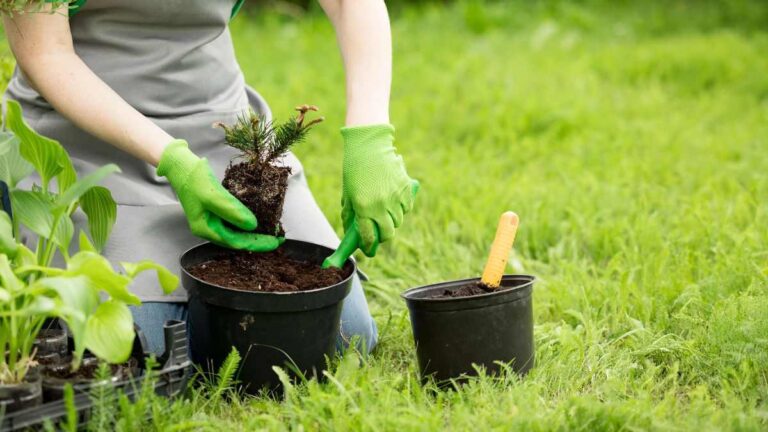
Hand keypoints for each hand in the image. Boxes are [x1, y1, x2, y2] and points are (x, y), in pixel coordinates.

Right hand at [156, 140, 282, 250]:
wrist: (181, 165)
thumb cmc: (194, 179)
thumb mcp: (214, 195)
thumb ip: (232, 211)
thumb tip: (253, 226)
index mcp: (205, 229)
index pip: (236, 242)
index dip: (257, 243)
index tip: (275, 241)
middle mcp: (208, 228)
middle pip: (237, 240)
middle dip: (257, 239)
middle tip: (278, 237)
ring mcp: (211, 220)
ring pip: (236, 231)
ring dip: (253, 232)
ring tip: (271, 230)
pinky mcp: (215, 210)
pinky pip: (234, 220)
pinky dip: (246, 221)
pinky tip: (257, 218)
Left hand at [341, 124, 418, 256]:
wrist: (370, 147)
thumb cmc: (355, 169)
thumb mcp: (348, 193)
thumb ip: (350, 214)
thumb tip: (350, 230)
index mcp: (363, 208)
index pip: (368, 237)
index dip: (368, 247)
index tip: (367, 250)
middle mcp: (380, 206)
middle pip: (387, 234)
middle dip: (381, 238)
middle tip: (377, 235)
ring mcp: (395, 198)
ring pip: (398, 222)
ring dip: (391, 223)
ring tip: (384, 215)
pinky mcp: (405, 190)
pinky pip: (406, 208)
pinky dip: (401, 210)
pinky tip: (394, 203)